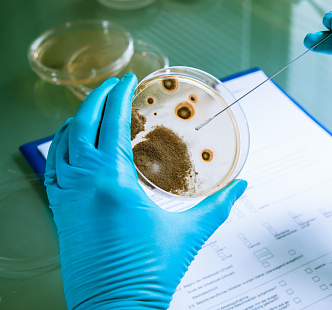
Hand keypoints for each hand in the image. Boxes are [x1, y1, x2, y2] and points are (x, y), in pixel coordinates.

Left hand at [45, 73, 246, 308]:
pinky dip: (62, 145)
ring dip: (78, 119)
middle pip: (81, 124)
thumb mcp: (188, 234)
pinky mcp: (60, 211)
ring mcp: (66, 197)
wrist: (114, 307)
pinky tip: (73, 144)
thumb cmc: (147, 274)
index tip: (127, 81)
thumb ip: (218, 205)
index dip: (118, 95)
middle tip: (113, 85)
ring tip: (96, 109)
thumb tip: (241, 187)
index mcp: (113, 182)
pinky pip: (53, 166)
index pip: (110, 122)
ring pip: (61, 142)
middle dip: (97, 98)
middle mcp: (83, 183)